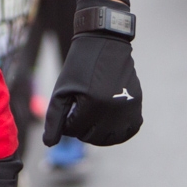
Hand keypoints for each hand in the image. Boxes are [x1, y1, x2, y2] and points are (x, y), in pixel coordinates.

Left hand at [43, 28, 142, 146]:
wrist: (105, 43)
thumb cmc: (79, 66)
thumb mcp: (62, 91)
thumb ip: (54, 119)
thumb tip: (49, 143)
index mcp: (92, 105)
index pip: (75, 131)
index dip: (67, 123)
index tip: (68, 109)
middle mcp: (112, 110)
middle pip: (92, 137)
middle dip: (82, 129)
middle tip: (79, 112)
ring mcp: (127, 109)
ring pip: (111, 138)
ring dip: (99, 132)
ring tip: (92, 117)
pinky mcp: (137, 105)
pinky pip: (129, 131)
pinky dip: (119, 130)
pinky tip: (109, 121)